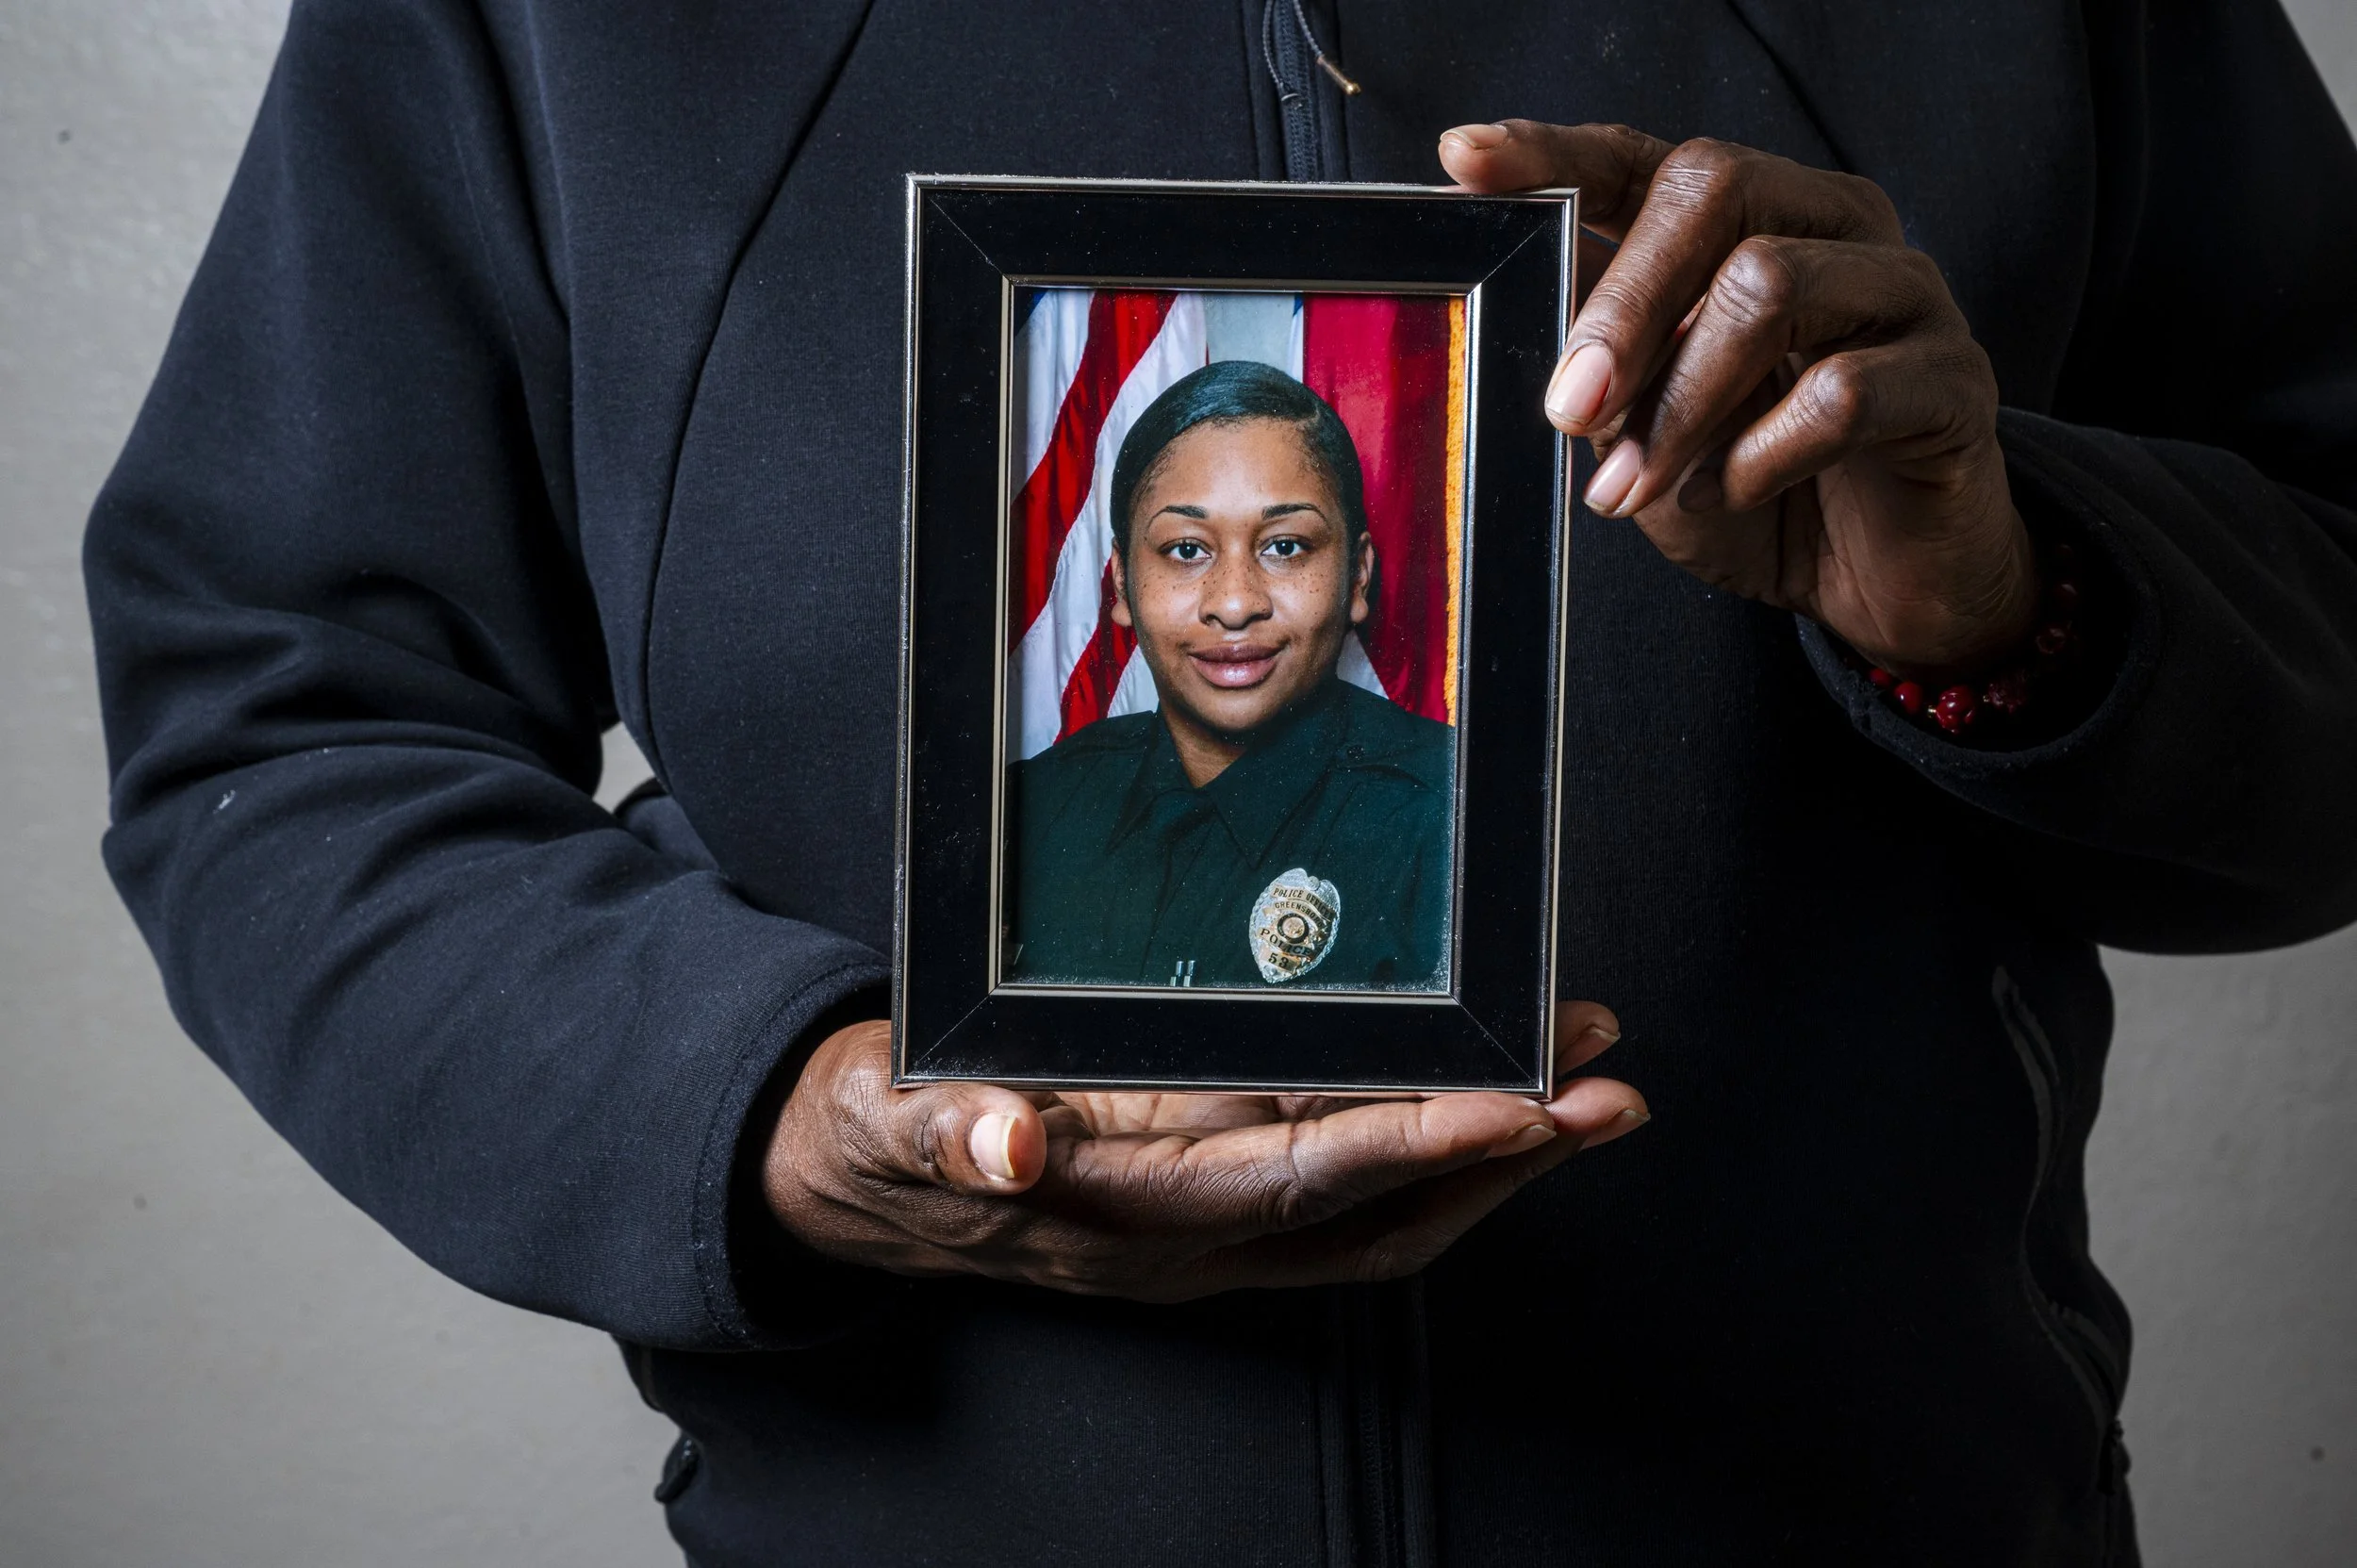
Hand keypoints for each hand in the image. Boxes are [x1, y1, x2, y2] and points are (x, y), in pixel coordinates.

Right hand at [763, 1009, 1646, 1302]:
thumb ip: (947, 1133)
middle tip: (1608, 1084)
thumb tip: (1007, 1143)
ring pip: (1380, 1206)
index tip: (1520, 1106)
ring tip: (1585, 1078)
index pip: (1300, 1182)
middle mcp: (1189, 1234)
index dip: (1416, 1147)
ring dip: (1490, 1150)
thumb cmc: (878, 1142)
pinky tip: (1476, 1098)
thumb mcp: (889, 1123)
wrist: (849, 1185)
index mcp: (1126, 1215)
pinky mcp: (1206, 1192)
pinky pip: (1342, 1187)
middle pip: (1381, 1208)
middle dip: (1505, 1155)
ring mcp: (1207, 1220)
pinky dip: (1426, 1142)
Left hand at [1440, 120, 2037, 681]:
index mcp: (1750, 221)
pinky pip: (1843, 393)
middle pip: (1716, 189)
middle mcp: (1831, 228)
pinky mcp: (1953, 379)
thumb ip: (1597, 360)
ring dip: (1680, 403)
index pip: (1646, 158)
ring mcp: (1903, 293)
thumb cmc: (1752, 488)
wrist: (1875, 584)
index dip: (1556, 154)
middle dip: (1621, 305)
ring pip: (1768, 286)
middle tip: (1570, 410)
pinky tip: (1730, 494)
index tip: (1467, 160)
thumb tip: (1514, 308)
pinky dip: (1759, 457)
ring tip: (1636, 488)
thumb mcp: (1644, 422)